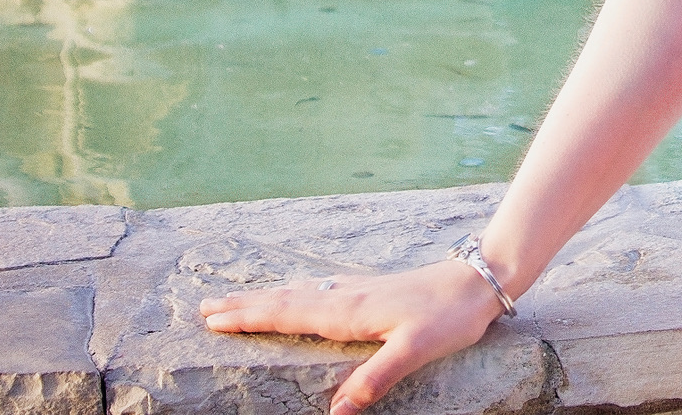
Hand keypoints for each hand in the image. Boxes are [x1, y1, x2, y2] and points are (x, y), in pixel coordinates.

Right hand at [200, 259, 504, 413]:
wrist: (478, 280)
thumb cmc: (449, 316)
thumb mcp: (415, 350)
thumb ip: (376, 379)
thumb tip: (337, 412)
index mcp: (348, 312)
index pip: (287, 314)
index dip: (249, 318)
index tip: (213, 319)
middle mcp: (346, 297)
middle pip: (284, 300)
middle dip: (244, 306)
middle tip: (204, 308)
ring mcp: (357, 291)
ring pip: (299, 294)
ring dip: (264, 298)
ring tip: (234, 300)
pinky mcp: (371, 291)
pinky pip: (318, 292)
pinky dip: (294, 294)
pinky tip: (297, 296)